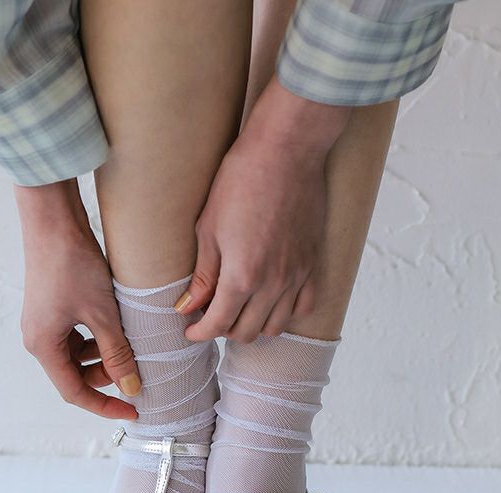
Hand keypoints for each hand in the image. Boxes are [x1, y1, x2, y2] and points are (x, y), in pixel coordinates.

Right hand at [16, 180, 139, 419]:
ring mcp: (43, 323)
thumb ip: (117, 354)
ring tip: (128, 341)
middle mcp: (38, 339)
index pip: (75, 393)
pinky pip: (76, 337)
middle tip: (136, 366)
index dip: (106, 405)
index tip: (133, 411)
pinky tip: (116, 324)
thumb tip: (131, 388)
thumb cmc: (73, 264)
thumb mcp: (102, 315)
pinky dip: (97, 338)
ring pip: (78, 356)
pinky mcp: (51, 308)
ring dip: (103, 356)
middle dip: (107, 376)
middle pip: (75, 375)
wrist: (53, 219)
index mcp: (43, 346)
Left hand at [177, 76, 350, 342]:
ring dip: (253, 325)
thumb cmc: (242, 181)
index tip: (190, 329)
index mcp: (242, 276)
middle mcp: (272, 284)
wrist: (287, 151)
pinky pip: (303, 308)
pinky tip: (270, 301)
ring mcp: (297, 277)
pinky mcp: (313, 265)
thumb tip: (188, 307)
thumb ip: (203, 275)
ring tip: (238, 309)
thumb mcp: (208, 228)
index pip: (218, 324)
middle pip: (246, 332)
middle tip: (210, 314)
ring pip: (274, 327)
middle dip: (222, 329)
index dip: (199, 332)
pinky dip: (284, 313)